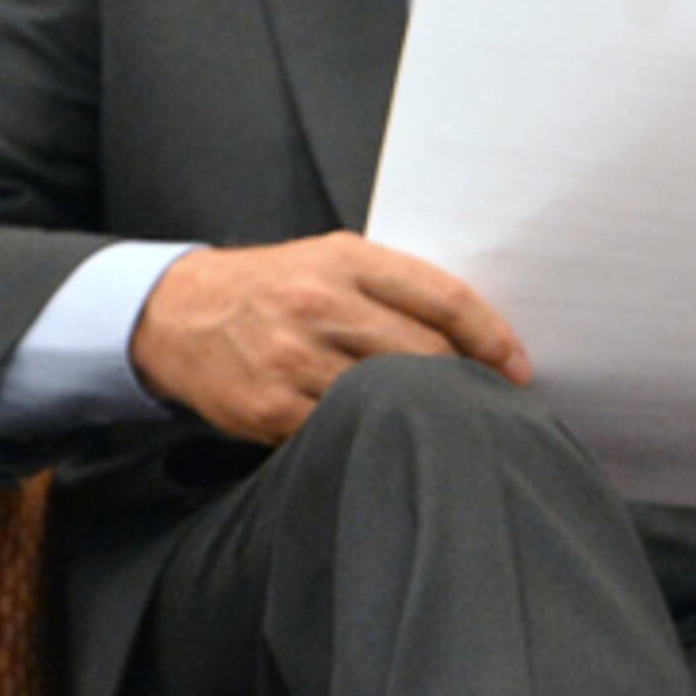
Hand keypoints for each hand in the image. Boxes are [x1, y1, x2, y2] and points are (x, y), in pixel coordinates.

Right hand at [128, 233, 528, 444]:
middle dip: (467, 380)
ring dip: (426, 411)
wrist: (176, 314)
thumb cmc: (274, 286)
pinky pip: (343, 428)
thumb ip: (396, 287)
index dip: (493, 338)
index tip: (518, 366)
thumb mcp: (331, 261)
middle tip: (490, 399)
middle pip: (426, 353)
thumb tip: (476, 332)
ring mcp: (294, 359)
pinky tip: (388, 434)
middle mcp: (320, 306)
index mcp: (347, 261)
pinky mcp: (271, 407)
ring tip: (448, 420)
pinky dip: (373, 433)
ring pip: (390, 395)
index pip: (445, 300)